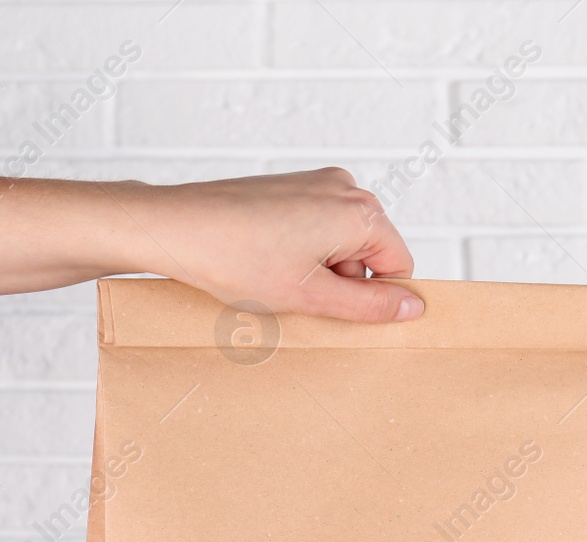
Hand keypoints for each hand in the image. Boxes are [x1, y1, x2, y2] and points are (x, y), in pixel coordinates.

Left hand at [0, 169, 422, 322]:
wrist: (172, 227)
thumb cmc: (235, 257)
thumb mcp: (310, 296)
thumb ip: (368, 305)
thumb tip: (413, 308)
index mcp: (360, 211)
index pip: (399, 266)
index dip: (373, 298)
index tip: (336, 312)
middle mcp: (344, 187)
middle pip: (371, 253)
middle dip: (343, 283)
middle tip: (299, 297)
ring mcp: (314, 183)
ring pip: (340, 244)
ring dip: (318, 271)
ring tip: (276, 280)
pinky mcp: (288, 187)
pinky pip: (315, 229)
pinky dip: (298, 253)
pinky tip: (265, 265)